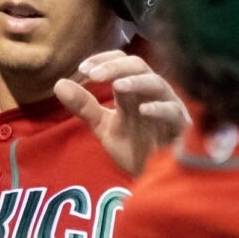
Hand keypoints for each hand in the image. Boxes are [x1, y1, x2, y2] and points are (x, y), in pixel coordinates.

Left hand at [55, 50, 190, 175]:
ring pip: (157, 83)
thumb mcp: (104, 126)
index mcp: (134, 89)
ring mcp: (167, 107)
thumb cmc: (134, 147)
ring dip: (137, 82)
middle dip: (115, 67)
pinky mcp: (180, 127)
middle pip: (138, 65)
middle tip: (93, 75)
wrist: (152, 178)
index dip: (103, 59)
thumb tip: (58, 84)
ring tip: (117, 86)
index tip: (82, 69)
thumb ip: (84, 106)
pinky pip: (173, 112)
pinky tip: (143, 110)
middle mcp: (151, 93)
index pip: (121, 61)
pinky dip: (159, 109)